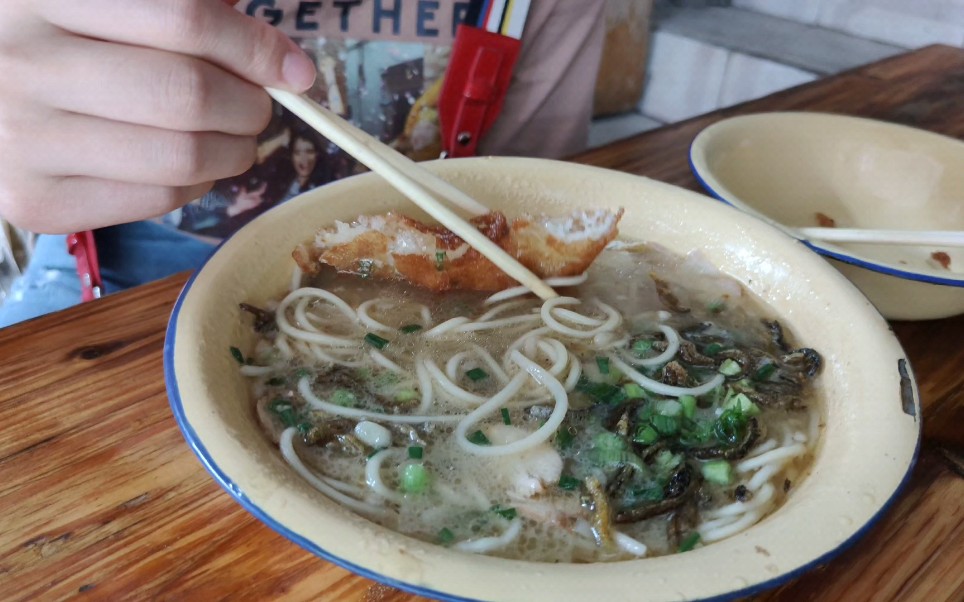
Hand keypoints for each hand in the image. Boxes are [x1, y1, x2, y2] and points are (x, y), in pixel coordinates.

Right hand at [0, 0, 315, 233]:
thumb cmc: (65, 38)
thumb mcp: (111, 3)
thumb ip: (183, 12)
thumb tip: (285, 64)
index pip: (185, 19)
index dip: (255, 48)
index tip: (293, 70)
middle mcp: (22, 63)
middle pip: (187, 94)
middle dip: (249, 106)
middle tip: (256, 106)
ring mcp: (21, 138)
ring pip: (180, 157)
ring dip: (233, 151)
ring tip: (230, 135)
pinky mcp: (32, 201)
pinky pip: (156, 200)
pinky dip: (196, 185)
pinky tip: (186, 163)